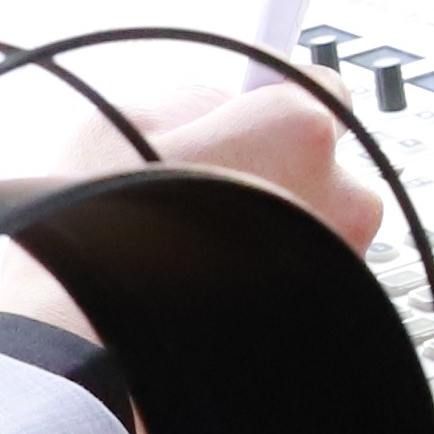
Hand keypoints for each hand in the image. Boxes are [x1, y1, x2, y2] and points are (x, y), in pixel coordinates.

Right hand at [0, 71, 387, 354]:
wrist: (88, 343)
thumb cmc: (100, 229)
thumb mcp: (123, 119)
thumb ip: (195, 102)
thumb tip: (220, 107)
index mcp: (300, 130)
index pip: (326, 90)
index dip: (281, 108)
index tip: (255, 120)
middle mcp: (343, 197)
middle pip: (325, 173)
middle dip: (279, 179)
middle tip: (213, 197)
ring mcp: (344, 267)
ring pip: (319, 238)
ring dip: (278, 240)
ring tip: (202, 257)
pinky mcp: (333, 324)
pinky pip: (309, 291)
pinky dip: (274, 292)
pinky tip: (211, 299)